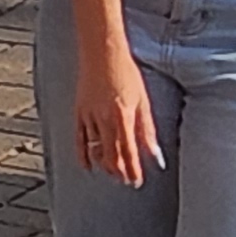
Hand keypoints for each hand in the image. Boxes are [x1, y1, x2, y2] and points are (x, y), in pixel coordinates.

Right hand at [74, 30, 163, 185]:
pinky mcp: (79, 112)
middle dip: (119, 171)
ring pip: (95, 149)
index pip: (128, 153)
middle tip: (127, 183)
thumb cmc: (126, 74)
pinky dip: (83, 154)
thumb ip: (147, 131)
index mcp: (123, 117)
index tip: (137, 182)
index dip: (133, 170)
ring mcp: (88, 117)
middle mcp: (104, 120)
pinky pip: (79, 139)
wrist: (102, 53)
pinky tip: (87, 166)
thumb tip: (156, 155)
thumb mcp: (143, 102)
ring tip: (113, 175)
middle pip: (111, 155)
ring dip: (105, 165)